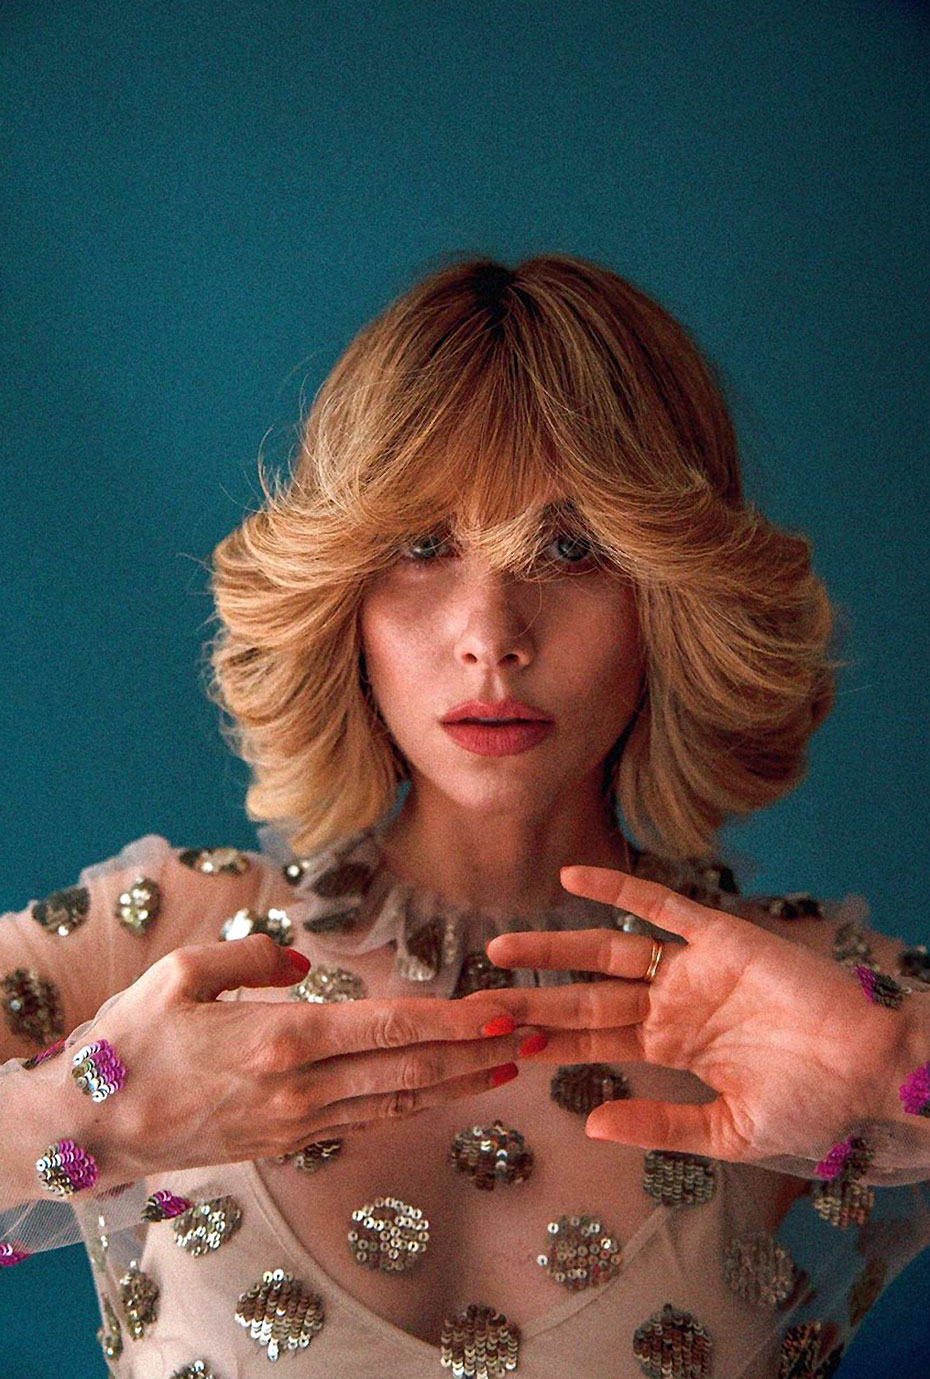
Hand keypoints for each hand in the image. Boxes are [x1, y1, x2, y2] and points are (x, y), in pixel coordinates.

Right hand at [68, 935, 523, 1183]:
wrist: (94, 1125)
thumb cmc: (133, 1040)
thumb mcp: (180, 974)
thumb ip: (253, 955)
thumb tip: (305, 961)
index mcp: (281, 1039)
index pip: (389, 1027)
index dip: (453, 1021)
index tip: (501, 1011)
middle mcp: (302, 1088)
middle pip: (410, 1067)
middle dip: (480, 1052)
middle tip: (536, 1034)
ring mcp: (300, 1123)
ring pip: (399, 1100)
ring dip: (461, 1082)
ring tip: (513, 1065)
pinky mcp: (291, 1142)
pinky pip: (369, 1118)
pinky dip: (416, 1102)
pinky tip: (446, 1089)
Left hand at [477, 866, 900, 1169]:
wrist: (871, 1070)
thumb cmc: (812, 1104)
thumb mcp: (728, 1131)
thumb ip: (661, 1125)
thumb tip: (591, 1125)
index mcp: (671, 1050)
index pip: (593, 1045)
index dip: (547, 1043)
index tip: (498, 1046)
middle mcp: (671, 1005)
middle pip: (586, 998)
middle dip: (533, 1001)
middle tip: (477, 1001)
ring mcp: (690, 969)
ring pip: (607, 950)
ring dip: (555, 947)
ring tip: (501, 948)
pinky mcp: (718, 937)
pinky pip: (660, 906)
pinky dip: (617, 888)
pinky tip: (571, 878)